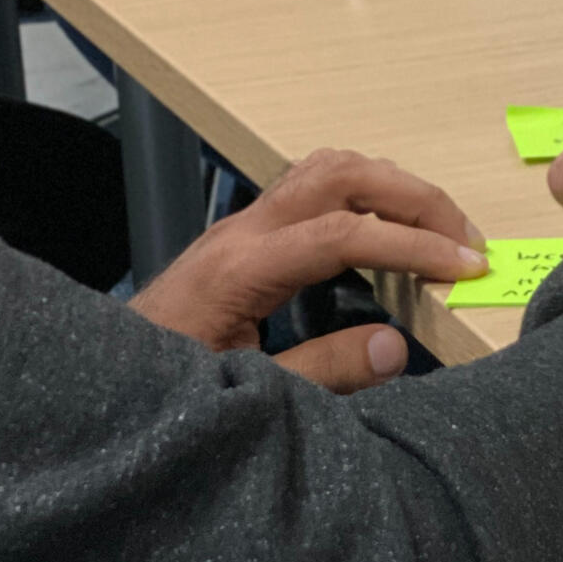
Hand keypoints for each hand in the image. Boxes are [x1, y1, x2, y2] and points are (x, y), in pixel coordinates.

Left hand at [130, 149, 489, 393]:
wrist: (96, 381)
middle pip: (345, 175)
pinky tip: (391, 227)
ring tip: (440, 230)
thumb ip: (322, 372)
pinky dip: (368, 191)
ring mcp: (246, 223)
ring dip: (394, 188)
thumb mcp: (244, 393)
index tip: (466, 269)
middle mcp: (245, 229)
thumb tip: (397, 346)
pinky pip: (318, 183)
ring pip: (332, 167)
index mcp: (242, 268)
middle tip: (467, 241)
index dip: (414, 248)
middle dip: (417, 200)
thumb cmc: (160, 391)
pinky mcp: (249, 231)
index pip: (346, 233)